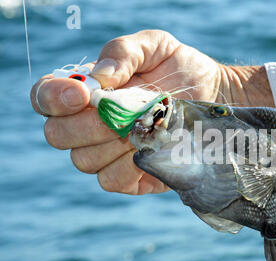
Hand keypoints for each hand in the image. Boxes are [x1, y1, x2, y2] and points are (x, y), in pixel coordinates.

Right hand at [30, 30, 273, 194]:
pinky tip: (149, 148)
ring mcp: (107, 154)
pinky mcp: (130, 177)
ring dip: (112, 143)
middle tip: (122, 111)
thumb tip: (99, 78)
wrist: (213, 95)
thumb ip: (122, 52)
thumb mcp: (152, 46)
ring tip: (146, 125)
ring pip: (84, 161)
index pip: (44, 98)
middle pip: (58, 136)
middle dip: (87, 124)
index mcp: (84, 92)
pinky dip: (127, 167)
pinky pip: (111, 180)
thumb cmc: (178, 68)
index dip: (53, 98)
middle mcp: (87, 125)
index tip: (83, 93)